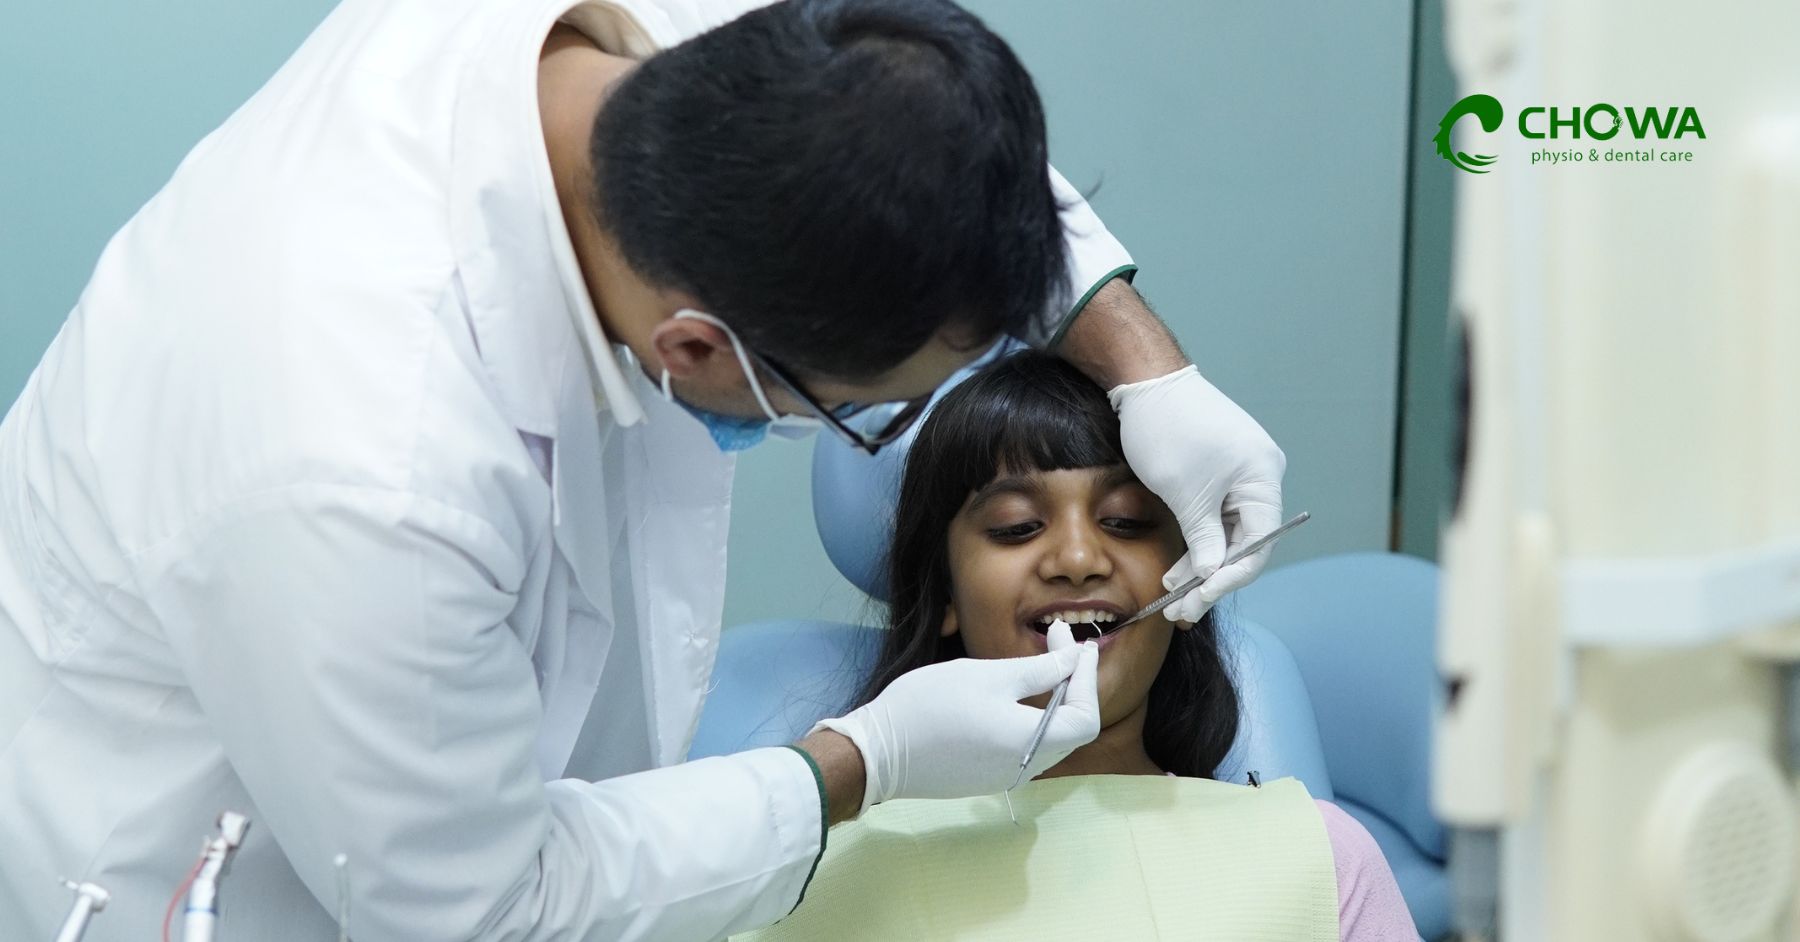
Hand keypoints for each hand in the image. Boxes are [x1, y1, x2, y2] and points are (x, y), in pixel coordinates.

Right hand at [812, 622, 1098, 814]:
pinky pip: (1027, 748)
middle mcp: (1027, 768)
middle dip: (1072, 683)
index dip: (1087, 679)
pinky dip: (1032, 718)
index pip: (1085, 717)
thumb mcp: (989, 675)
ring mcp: (1007, 778)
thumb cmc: (931, 705)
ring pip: (1051, 739)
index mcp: (1032, 743)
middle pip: (1072, 729)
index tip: (1077, 644)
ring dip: (1053, 700)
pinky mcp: (988, 779)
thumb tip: (1075, 657)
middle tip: (1059, 641)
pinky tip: (1016, 693)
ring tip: (1040, 662)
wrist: (877, 752)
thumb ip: (1041, 669)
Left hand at [1110, 365, 1285, 622]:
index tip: (1198, 601)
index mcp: (1263, 479)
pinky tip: (1177, 568)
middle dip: (1212, 578)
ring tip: (1172, 593)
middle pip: (1245, 542)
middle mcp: (1260, 478)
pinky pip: (1215, 517)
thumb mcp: (1186, 495)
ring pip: (1227, 533)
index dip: (1228, 579)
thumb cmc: (1168, 429)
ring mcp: (1240, 474)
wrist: (1145, 381)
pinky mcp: (1219, 472)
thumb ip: (1204, 540)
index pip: (1258, 545)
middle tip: (1181, 609)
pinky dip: (1197, 541)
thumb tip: (1212, 577)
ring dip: (1201, 563)